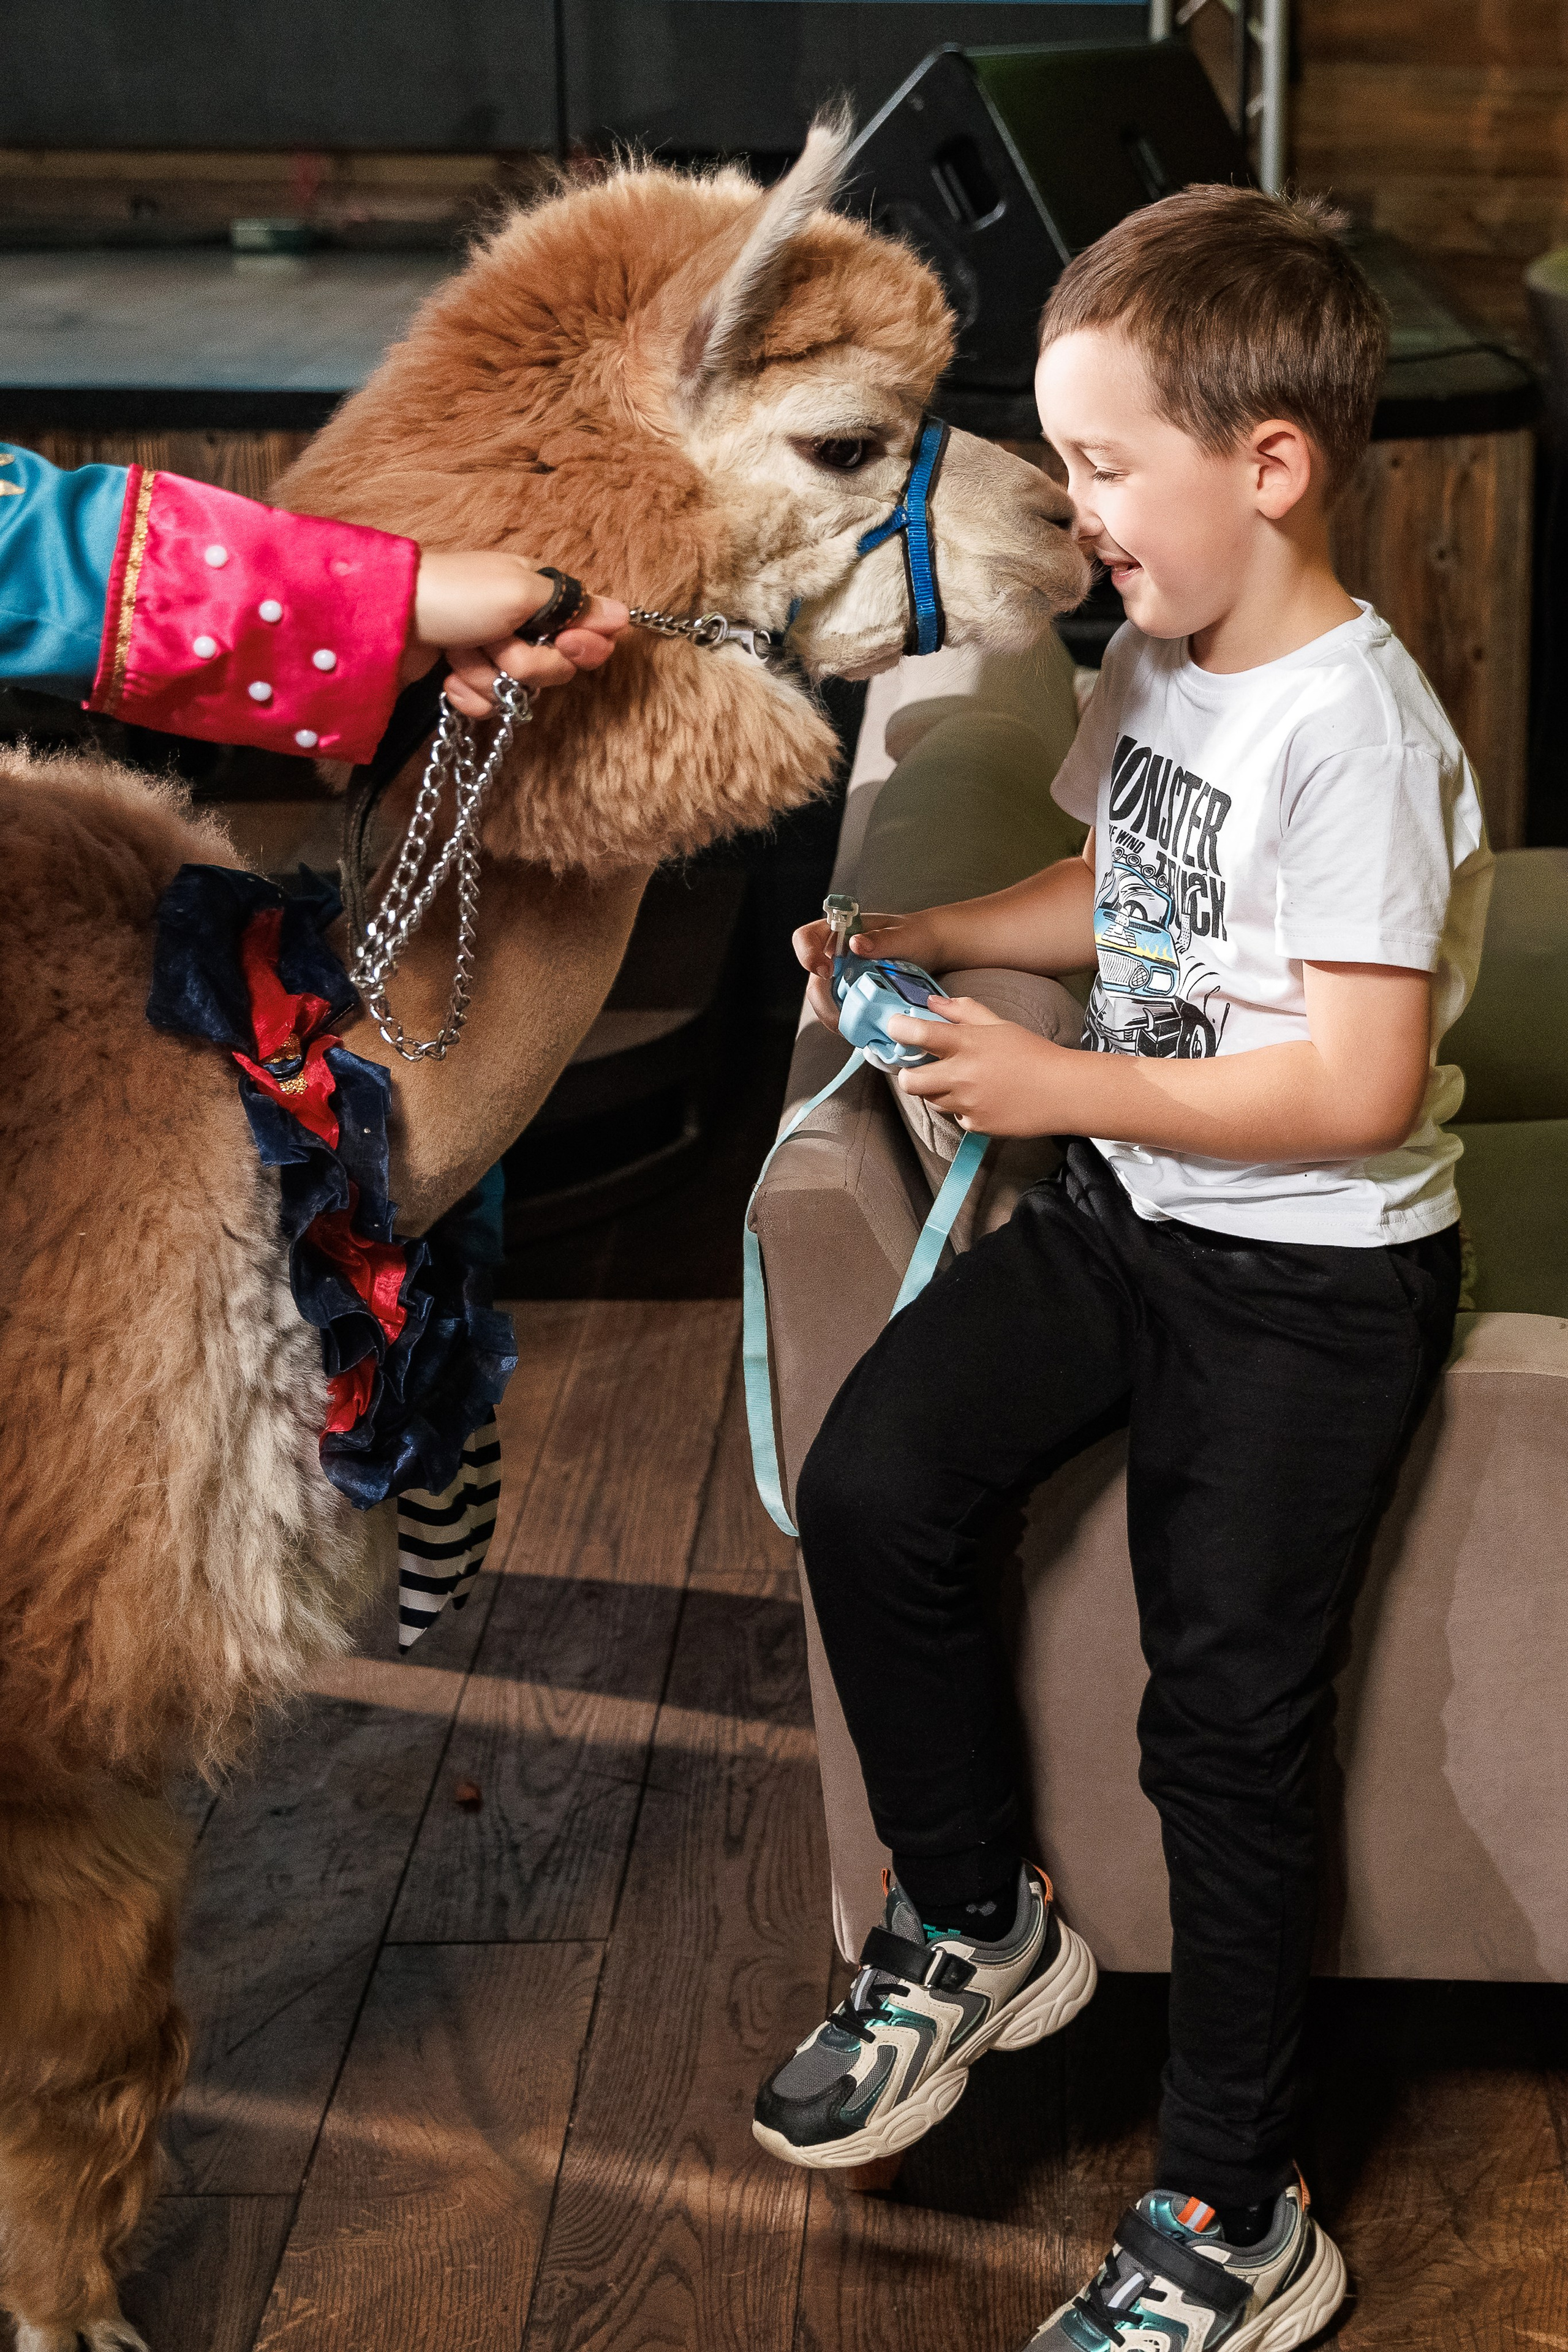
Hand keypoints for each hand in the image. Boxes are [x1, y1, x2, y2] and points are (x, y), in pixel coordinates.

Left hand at [403, 550, 630, 714]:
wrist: (387, 619)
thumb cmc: (456, 595)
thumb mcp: (521, 592)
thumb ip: (575, 607)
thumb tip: (625, 614)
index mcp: (539, 593)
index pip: (586, 631)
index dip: (581, 647)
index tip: (568, 644)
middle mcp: (519, 621)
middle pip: (554, 667)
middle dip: (526, 664)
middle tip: (497, 644)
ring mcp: (491, 651)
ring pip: (518, 691)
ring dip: (489, 679)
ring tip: (462, 654)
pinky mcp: (464, 674)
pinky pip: (487, 704)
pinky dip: (468, 695)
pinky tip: (449, 677)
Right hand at [792, 909, 943, 1031]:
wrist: (929, 948)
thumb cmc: (915, 935)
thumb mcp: (904, 935)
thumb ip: (882, 939)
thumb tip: (856, 944)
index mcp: (840, 931)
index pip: (806, 938)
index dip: (807, 955)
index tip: (826, 971)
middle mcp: (835, 954)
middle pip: (814, 980)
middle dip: (824, 1003)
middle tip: (842, 1019)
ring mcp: (842, 975)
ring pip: (824, 1000)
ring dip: (835, 1017)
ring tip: (855, 1028)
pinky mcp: (851, 993)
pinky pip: (841, 1009)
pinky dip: (848, 1020)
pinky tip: (862, 1027)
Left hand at [888, 996, 1068, 1136]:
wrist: (1063, 1091)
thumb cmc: (1031, 1052)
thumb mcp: (998, 1024)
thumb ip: (962, 1011)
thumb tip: (932, 1001)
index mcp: (967, 1043)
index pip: (918, 1034)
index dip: (898, 1029)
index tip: (895, 1027)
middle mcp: (962, 1075)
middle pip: (909, 1081)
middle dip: (908, 1074)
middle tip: (920, 1068)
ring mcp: (967, 1103)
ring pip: (931, 1100)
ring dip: (937, 1090)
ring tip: (962, 1081)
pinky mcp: (976, 1125)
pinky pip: (955, 1115)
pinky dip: (961, 1107)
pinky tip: (983, 1098)